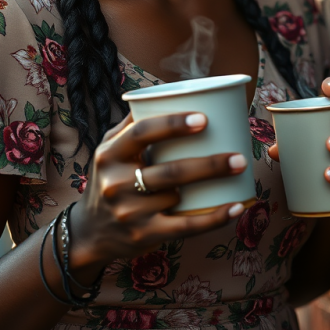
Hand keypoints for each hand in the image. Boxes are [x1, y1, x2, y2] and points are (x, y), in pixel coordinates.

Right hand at [68, 112, 247, 271]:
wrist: (90, 231)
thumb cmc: (109, 178)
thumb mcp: (109, 149)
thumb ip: (133, 124)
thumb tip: (165, 93)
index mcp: (110, 154)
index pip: (143, 133)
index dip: (173, 124)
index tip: (204, 119)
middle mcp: (116, 183)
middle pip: (170, 171)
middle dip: (210, 164)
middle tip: (239, 156)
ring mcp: (129, 212)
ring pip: (178, 196)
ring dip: (212, 186)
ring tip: (238, 172)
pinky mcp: (143, 236)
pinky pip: (185, 227)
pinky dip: (214, 219)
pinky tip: (235, 207)